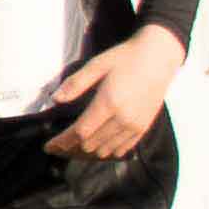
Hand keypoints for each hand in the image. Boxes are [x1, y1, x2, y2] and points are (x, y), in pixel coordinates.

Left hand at [45, 26, 182, 158]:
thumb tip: (55, 100)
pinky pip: (122, 149)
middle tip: (59, 144)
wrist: (159, 57)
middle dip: (71, 147)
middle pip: (90, 145)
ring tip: (76, 146)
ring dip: (87, 151)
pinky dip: (107, 151)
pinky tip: (98, 146)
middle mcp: (123, 119)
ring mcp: (135, 125)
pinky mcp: (143, 127)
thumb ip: (75, 84)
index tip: (49, 146)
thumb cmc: (126, 58)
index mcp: (109, 103)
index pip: (80, 132)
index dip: (62, 142)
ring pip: (105, 150)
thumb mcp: (97, 65)